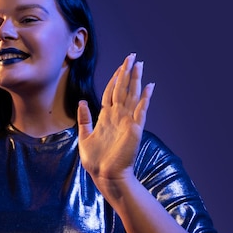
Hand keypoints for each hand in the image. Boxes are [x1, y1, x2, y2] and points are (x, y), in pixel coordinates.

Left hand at [77, 53, 153, 183]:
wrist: (105, 176)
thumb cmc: (95, 160)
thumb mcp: (84, 136)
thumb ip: (84, 118)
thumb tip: (82, 101)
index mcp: (106, 117)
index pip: (112, 92)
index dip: (115, 78)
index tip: (120, 65)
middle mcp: (118, 116)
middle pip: (123, 89)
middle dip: (127, 72)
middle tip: (132, 56)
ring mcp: (127, 121)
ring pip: (132, 95)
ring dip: (136, 80)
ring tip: (140, 64)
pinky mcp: (134, 129)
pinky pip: (141, 110)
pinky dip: (145, 98)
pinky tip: (149, 86)